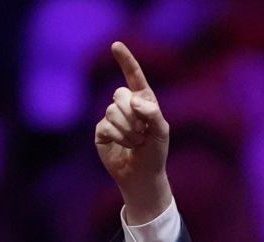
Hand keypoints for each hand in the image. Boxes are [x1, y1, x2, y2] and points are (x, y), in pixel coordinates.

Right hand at [94, 41, 171, 223]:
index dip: (126, 61)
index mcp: (143, 101)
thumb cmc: (156, 152)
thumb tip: (134, 100)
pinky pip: (105, 126)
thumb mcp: (161, 131)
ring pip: (112, 111)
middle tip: (142, 133)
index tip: (116, 45)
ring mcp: (111, 117)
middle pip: (120, 94)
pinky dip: (119, 138)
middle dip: (133, 115)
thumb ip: (152, 112)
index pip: (134, 77)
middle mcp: (126, 106)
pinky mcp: (101, 130)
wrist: (143, 175)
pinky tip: (125, 146)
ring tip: (135, 142)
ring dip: (128, 130)